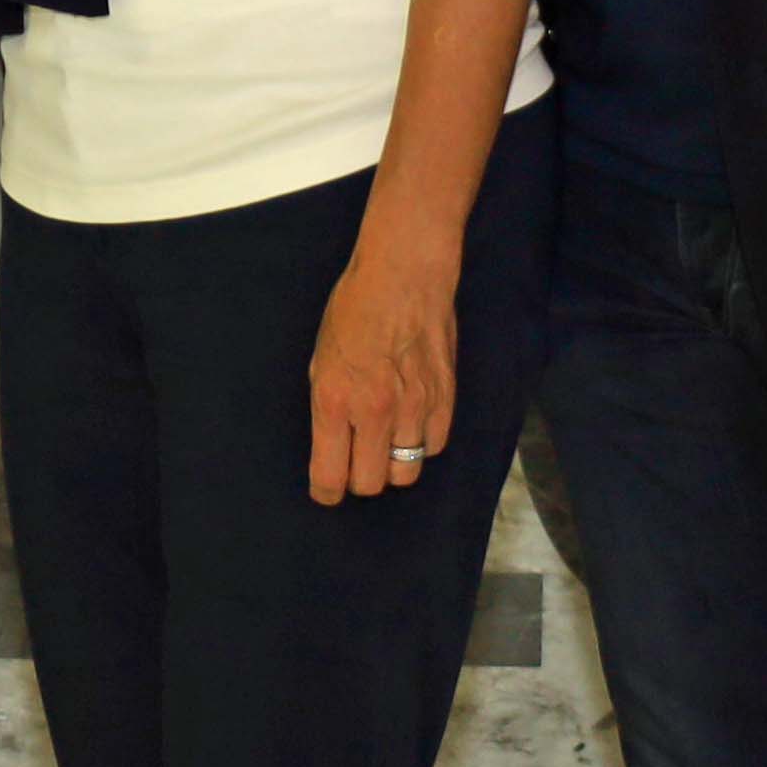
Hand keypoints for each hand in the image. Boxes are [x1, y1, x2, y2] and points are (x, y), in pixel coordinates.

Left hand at [308, 238, 458, 505]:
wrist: (404, 275)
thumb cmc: (355, 310)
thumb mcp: (321, 359)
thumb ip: (327, 409)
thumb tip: (333, 448)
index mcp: (334, 401)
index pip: (330, 476)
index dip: (326, 492)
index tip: (326, 490)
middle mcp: (374, 411)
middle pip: (370, 484)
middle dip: (359, 480)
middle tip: (356, 462)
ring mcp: (414, 407)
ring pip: (406, 473)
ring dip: (392, 466)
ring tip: (385, 445)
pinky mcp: (445, 399)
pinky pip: (434, 447)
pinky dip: (421, 444)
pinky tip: (411, 425)